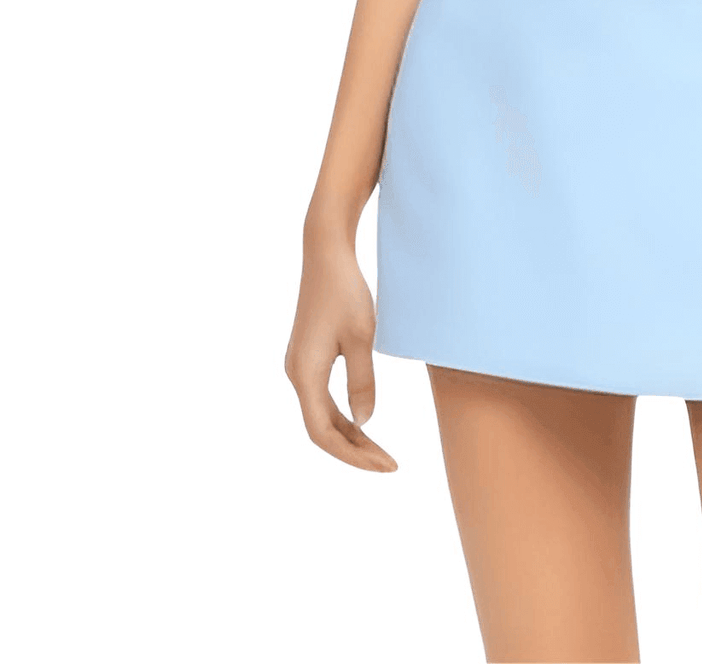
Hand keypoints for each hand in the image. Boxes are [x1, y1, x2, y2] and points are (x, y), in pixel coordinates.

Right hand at [284, 226, 397, 471]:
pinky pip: (323, 398)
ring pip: (322, 415)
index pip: (323, 434)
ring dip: (350, 434)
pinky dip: (343, 415)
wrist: (326, 254)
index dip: (352, 455)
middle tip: (390, 463)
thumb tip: (363, 422)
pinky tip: (365, 422)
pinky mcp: (308, 357)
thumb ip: (363, 382)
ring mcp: (299, 366)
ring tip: (381, 450)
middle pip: (321, 429)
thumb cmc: (346, 291)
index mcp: (305, 374)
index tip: (384, 465)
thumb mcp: (362, 337)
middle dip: (354, 449)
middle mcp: (296, 374)